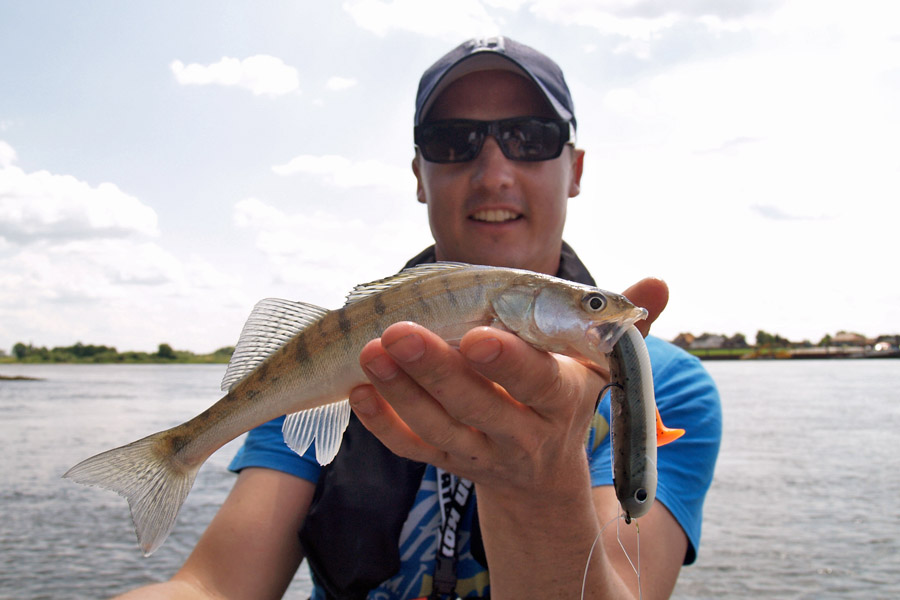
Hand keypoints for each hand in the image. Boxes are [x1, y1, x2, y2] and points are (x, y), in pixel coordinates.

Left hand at [348, 277, 668, 495]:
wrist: (543, 472)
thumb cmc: (568, 397)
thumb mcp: (600, 364)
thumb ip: (622, 325)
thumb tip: (660, 283)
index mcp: (560, 402)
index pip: (536, 383)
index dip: (508, 364)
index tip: (477, 334)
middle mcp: (520, 433)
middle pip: (475, 406)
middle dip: (436, 371)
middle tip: (398, 332)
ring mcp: (479, 453)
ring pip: (436, 429)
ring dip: (399, 391)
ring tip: (370, 350)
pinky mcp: (447, 461)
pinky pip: (412, 449)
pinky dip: (382, 424)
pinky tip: (357, 390)